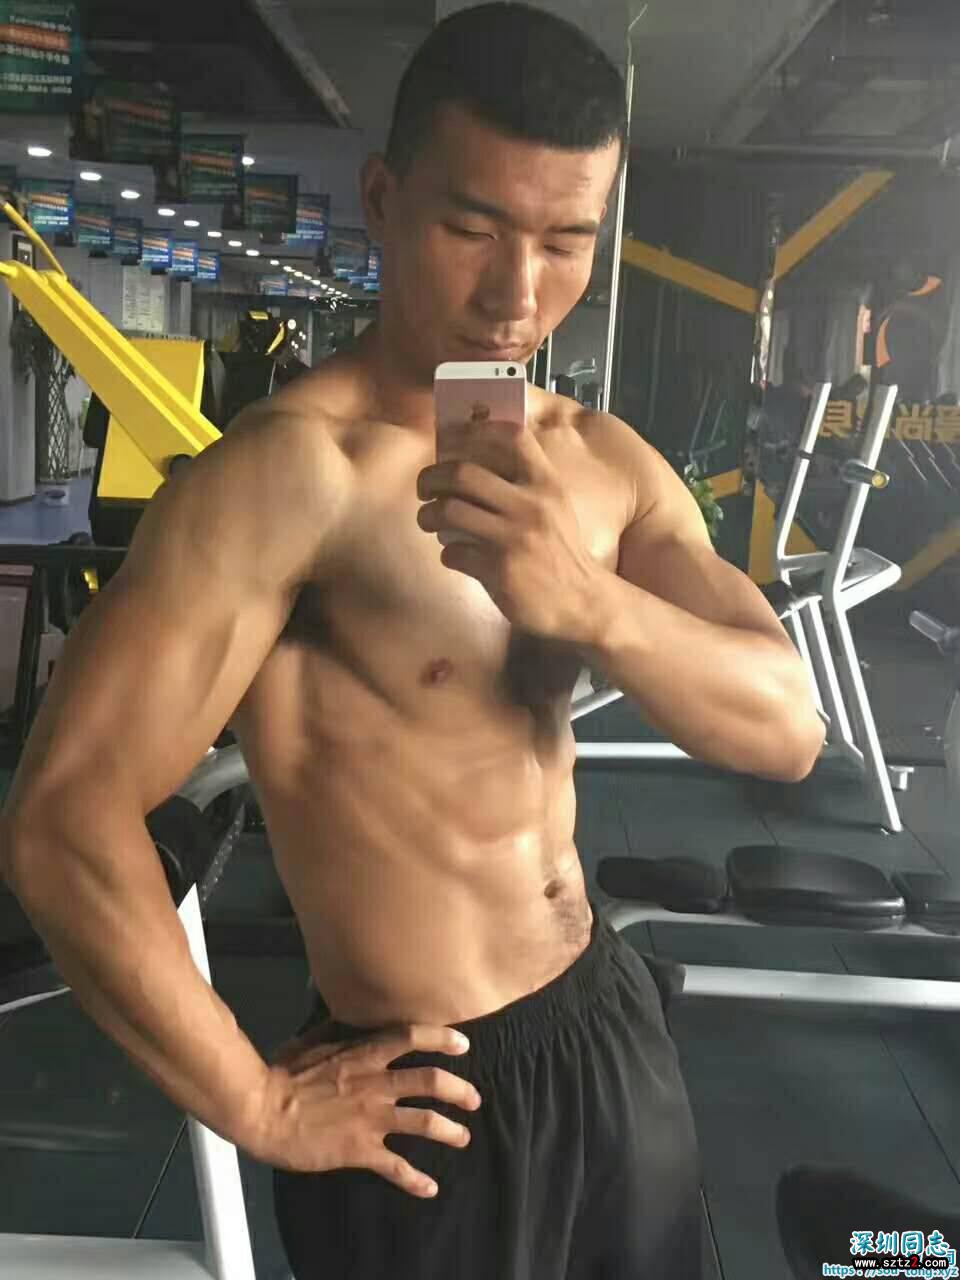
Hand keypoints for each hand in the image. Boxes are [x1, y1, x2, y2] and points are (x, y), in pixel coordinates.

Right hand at [251, 1024, 481, 1197]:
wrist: (263, 1111)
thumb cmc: (284, 1074)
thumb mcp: (313, 1041)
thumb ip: (338, 1031)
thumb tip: (349, 1014)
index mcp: (364, 1054)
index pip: (411, 1037)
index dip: (441, 1039)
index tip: (463, 1044)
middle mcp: (375, 1084)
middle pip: (430, 1081)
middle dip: (459, 1090)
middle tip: (474, 1099)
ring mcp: (371, 1118)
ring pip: (423, 1122)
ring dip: (450, 1131)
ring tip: (463, 1137)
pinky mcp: (360, 1150)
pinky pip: (396, 1167)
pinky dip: (416, 1179)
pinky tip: (430, 1188)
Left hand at [417, 420, 601, 642]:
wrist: (582, 602)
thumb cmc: (562, 553)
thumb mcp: (555, 509)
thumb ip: (525, 486)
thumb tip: (470, 467)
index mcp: (547, 484)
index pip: (512, 437)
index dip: (474, 431)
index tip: (450, 438)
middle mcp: (531, 505)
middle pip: (463, 473)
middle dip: (432, 478)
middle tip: (424, 488)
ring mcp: (514, 539)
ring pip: (449, 510)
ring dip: (428, 515)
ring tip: (427, 520)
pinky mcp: (499, 571)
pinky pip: (453, 552)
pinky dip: (446, 553)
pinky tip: (454, 556)